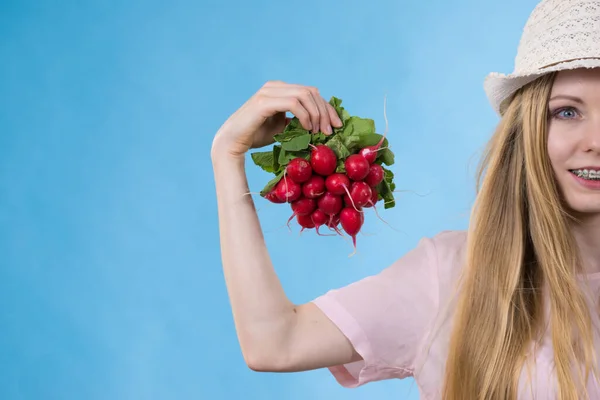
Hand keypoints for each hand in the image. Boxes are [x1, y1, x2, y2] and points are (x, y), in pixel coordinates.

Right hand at [211, 80, 343, 157]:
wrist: (232, 142)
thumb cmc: (256, 136)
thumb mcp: (284, 127)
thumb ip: (298, 121)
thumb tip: (321, 125)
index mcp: (281, 89)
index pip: (311, 92)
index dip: (327, 108)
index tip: (337, 125)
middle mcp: (275, 86)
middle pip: (311, 92)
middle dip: (325, 111)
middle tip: (329, 131)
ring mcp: (269, 92)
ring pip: (305, 95)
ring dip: (316, 114)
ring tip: (318, 132)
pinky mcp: (264, 102)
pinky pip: (293, 103)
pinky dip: (305, 116)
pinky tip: (307, 129)